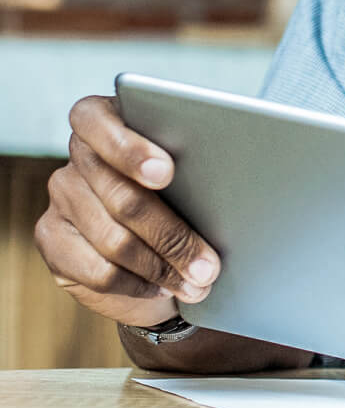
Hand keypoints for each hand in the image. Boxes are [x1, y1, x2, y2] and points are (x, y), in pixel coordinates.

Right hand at [35, 95, 220, 327]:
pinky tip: (163, 287)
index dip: (130, 149)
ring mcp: (62, 196)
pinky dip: (138, 284)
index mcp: (111, 120)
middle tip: (210, 265)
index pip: (97, 120)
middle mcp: (80, 155)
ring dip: (164, 268)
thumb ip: (200, 170)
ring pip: (114, 240)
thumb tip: (230, 191)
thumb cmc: (190, 199)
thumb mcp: (200, 178)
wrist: (160, 252)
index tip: (167, 173)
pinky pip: (97, 270)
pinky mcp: (52, 238)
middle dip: (173, 236)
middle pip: (122, 197)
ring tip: (199, 282)